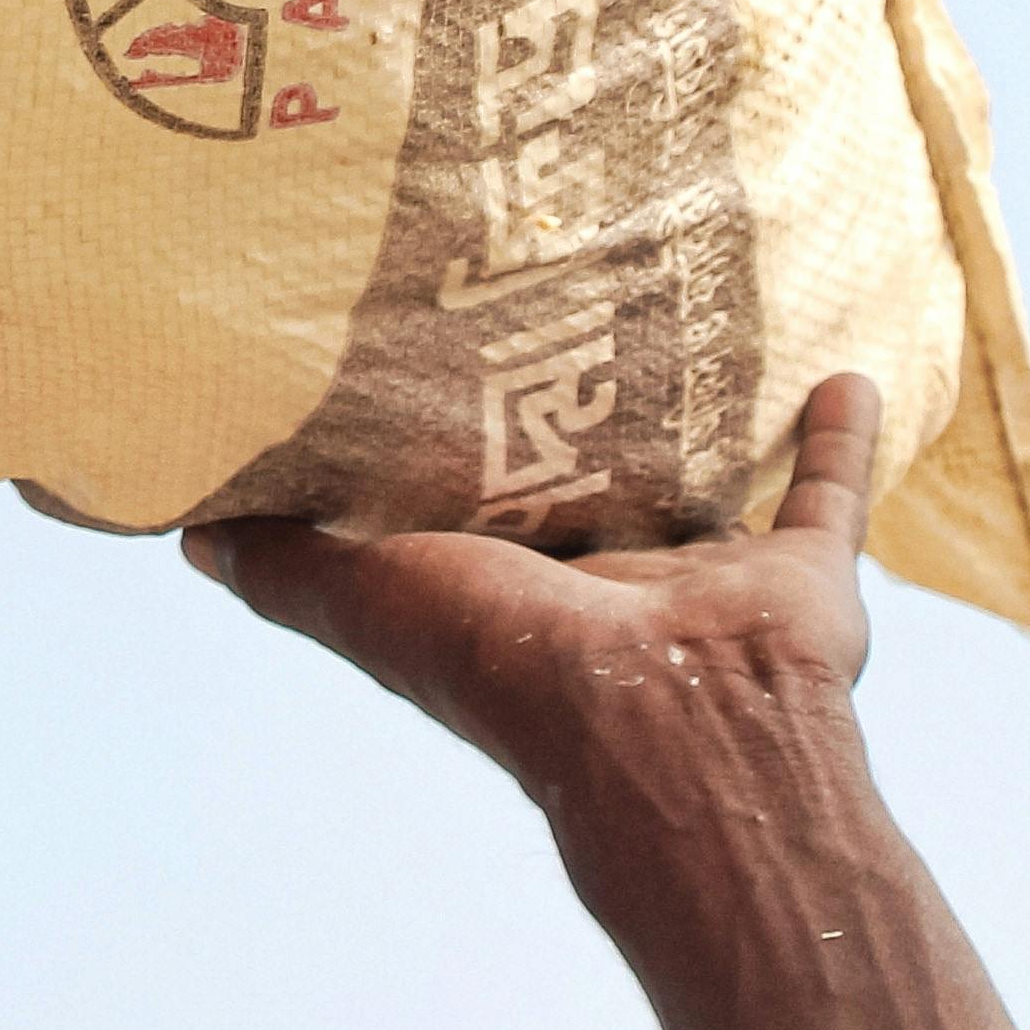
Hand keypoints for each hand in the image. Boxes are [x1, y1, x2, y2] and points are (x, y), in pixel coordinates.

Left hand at [181, 373, 879, 808]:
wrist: (672, 732)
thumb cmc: (508, 670)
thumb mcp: (372, 601)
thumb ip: (288, 568)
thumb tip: (184, 536)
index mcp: (506, 583)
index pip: (469, 496)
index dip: (447, 430)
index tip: (427, 341)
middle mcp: (603, 580)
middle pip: (588, 479)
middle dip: (576, 409)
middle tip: (570, 297)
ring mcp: (706, 576)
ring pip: (705, 483)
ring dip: (705, 420)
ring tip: (704, 317)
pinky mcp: (798, 577)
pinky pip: (827, 495)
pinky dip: (839, 439)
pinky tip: (845, 370)